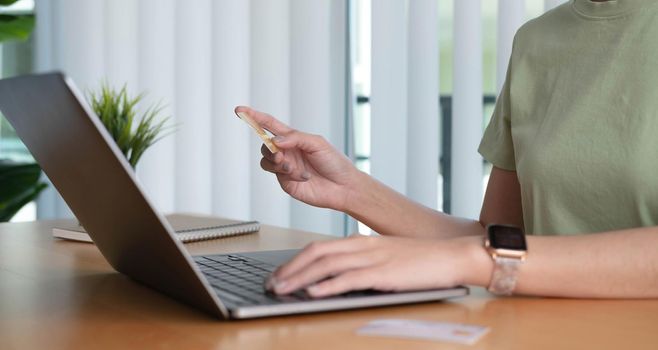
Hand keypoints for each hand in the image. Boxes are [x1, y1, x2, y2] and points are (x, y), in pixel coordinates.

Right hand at [235, 106, 360, 210]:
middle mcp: (287, 152)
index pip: (269, 125)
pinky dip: (289, 174)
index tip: (239, 110)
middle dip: (268, 148)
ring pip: (266, 161)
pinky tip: (303, 176)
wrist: (344, 187)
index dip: (254, 117)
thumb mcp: (318, 143)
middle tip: (280, 155)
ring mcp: (286, 168)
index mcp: (294, 138)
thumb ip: (296, 138)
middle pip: (264, 145)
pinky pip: (278, 175)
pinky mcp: (286, 182)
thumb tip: (275, 140)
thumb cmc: (335, 163)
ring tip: (290, 166)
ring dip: (276, 162)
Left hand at [265, 235, 490, 297]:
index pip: (318, 247)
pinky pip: (350, 278)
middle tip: (271, 284)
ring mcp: (373, 258)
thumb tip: (337, 276)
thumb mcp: (384, 256)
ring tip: (282, 289)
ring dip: (301, 278)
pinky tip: (314, 293)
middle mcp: (362, 246)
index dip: (294, 261)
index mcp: (360, 241)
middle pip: (316, 253)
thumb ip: (361, 262)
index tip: (279, 275)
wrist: (451, 256)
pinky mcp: (384, 273)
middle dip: (290, 269)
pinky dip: (329, 285)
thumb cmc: (420, 260)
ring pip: (327, 265)